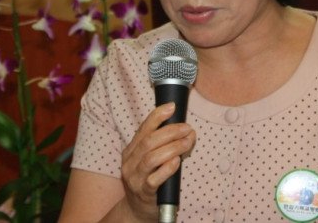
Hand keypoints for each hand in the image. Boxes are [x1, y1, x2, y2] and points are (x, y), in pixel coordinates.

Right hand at [119, 102, 195, 220]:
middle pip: (149, 141)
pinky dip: (167, 168)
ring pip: (152, 158)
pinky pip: (154, 179)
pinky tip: (177, 161)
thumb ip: (159, 146)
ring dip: (173, 147)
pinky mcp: (144, 193)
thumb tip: (183, 129)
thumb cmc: (148, 180)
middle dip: (171, 132)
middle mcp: (130, 163)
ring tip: (187, 142)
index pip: (143, 129)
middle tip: (187, 128)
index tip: (171, 107)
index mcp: (130, 151)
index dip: (157, 116)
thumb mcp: (148, 160)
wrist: (137, 210)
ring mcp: (135, 178)